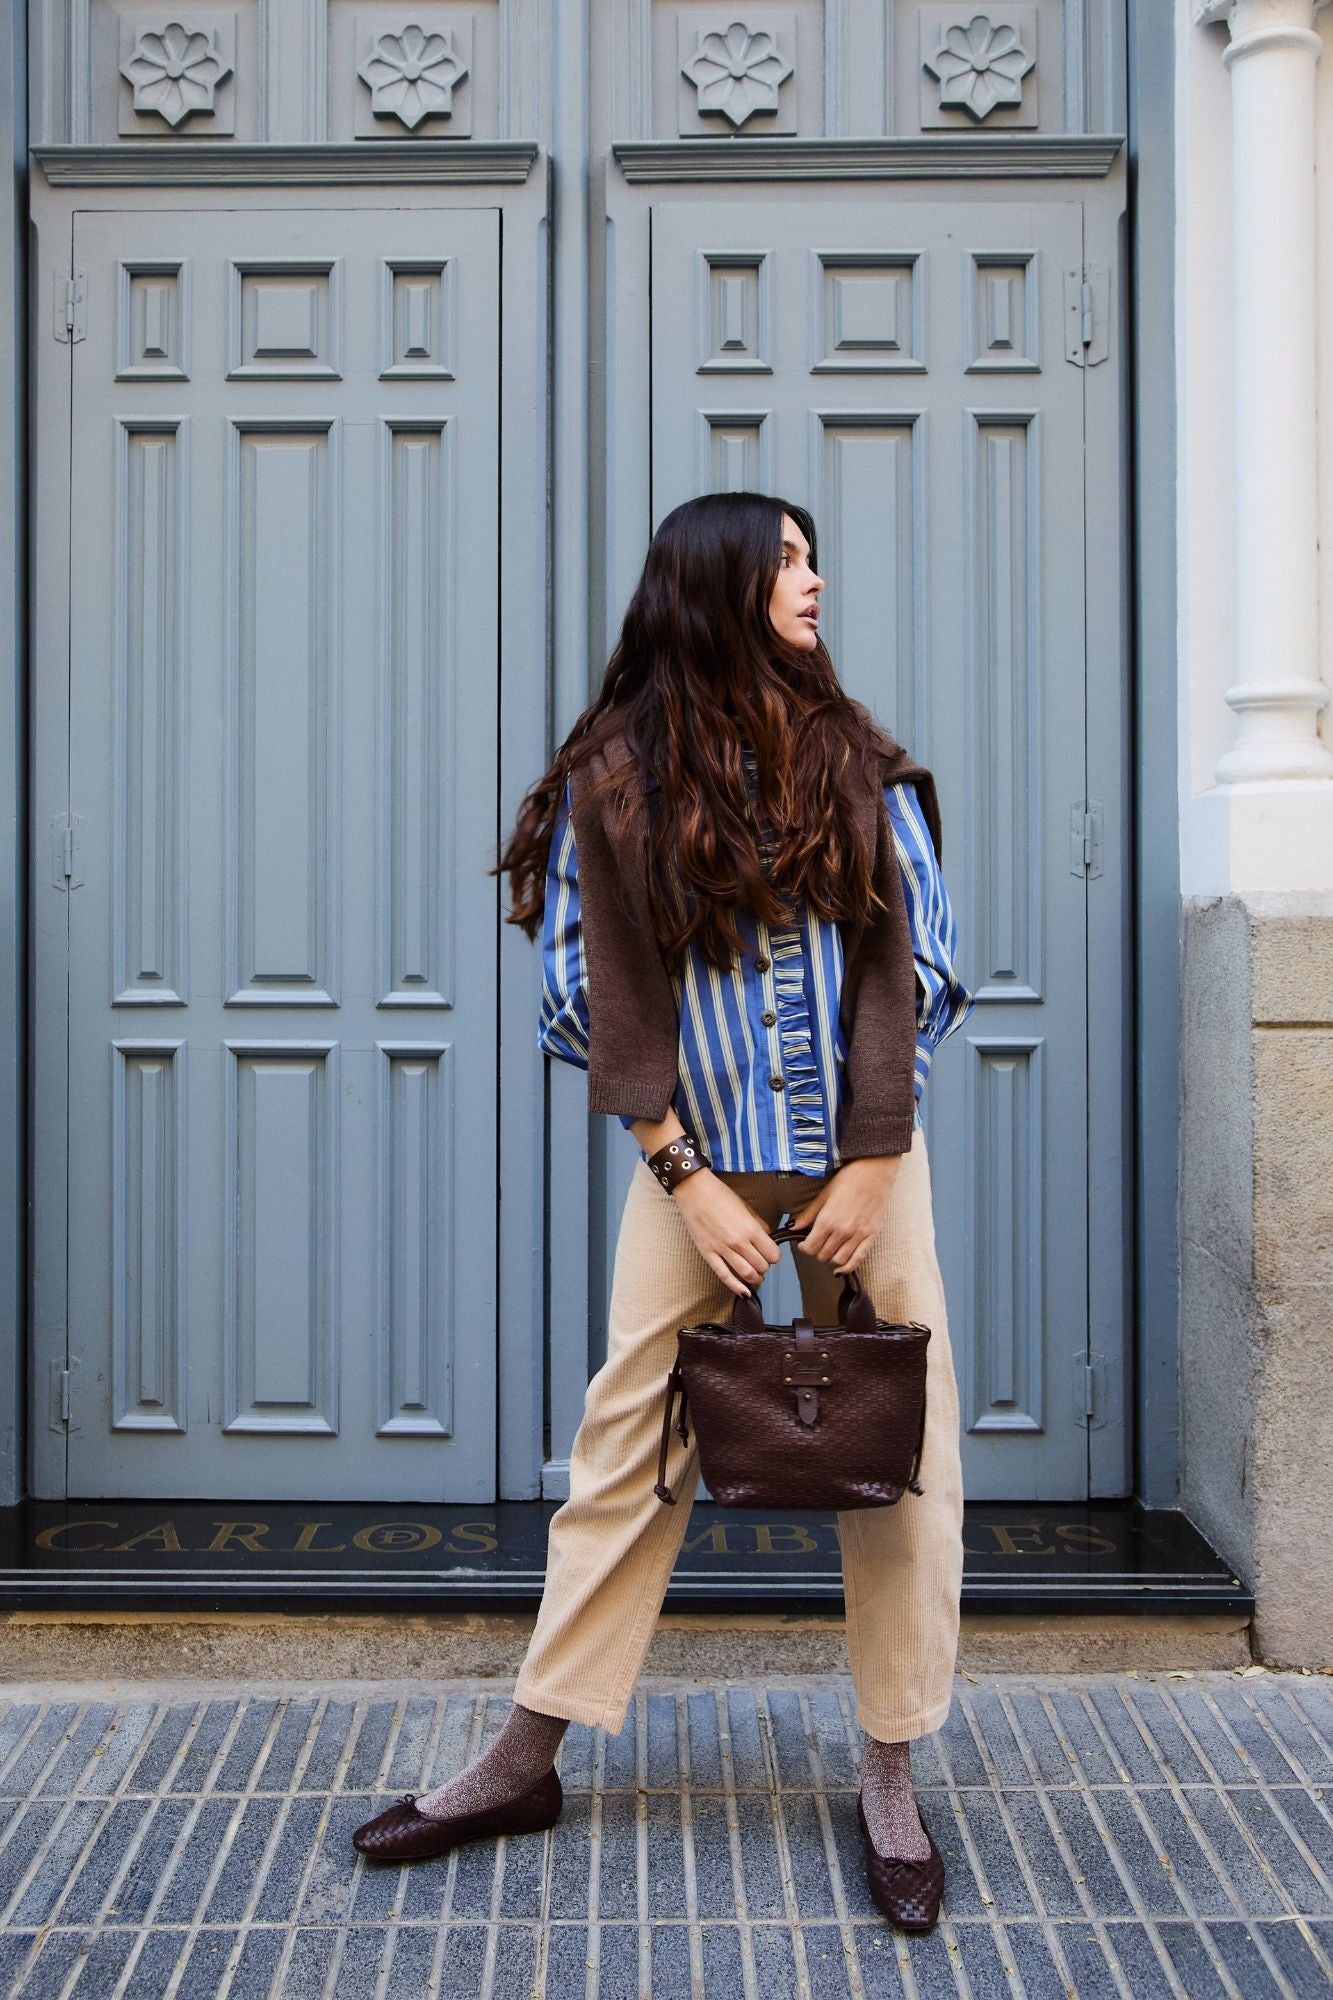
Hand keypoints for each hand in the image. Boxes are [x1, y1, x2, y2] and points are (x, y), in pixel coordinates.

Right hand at [673, 1171, 782, 1298]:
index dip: (774, 1255)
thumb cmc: (720, 1195)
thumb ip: (759, 1224)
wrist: (695, 1191)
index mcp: (751, 1229)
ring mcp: (722, 1250)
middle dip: (765, 1266)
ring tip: (756, 1276)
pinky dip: (737, 1287)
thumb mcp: (746, 1207)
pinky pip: (724, 1276)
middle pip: (762, 1266)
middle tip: (762, 1262)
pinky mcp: (708, 1254)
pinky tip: (744, 1292)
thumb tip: (768, 1236)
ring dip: (755, 1278)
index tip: (771, 1253)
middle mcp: (739, 1242)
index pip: (773, 1254)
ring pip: (747, 1274)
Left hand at [785, 1155, 905, 1274]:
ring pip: (838, 1261)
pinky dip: (847, 1267)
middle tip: (816, 1244)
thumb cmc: (848, 1179)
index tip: (803, 1243)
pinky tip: (840, 1267)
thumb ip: (808, 1214)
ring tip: (829, 1250)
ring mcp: (858, 1235)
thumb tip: (792, 1227)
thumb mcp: (824, 1194)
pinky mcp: (871, 1236)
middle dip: (816, 1252)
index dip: (804, 1248)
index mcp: (827, 1220)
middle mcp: (842, 1231)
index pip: (810, 1247)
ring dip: (830, 1259)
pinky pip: (858, 1260)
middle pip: (823, 1256)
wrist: (875, 1172)